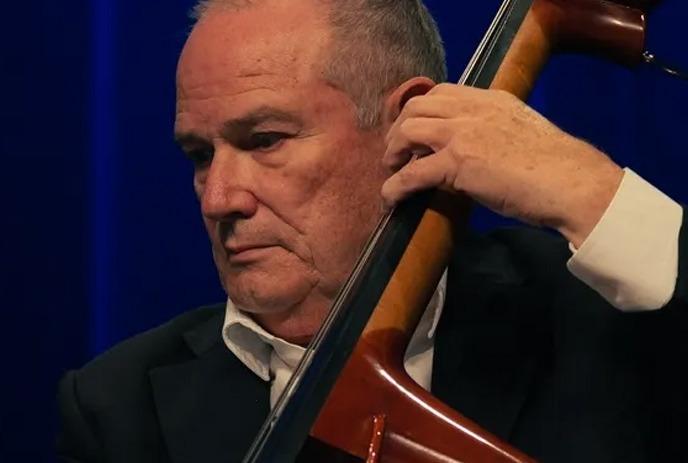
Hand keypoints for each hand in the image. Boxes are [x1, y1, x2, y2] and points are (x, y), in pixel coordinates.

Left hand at [381, 83, 623, 246]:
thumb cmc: (556, 167)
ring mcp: (464, 133)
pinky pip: (412, 173)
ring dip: (393, 151)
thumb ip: (493, 132)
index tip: (413, 130)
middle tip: (395, 151)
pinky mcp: (458, 162)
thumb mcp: (521, 132)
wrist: (572, 183)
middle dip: (399, 128)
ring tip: (391, 169)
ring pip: (409, 131)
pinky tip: (391, 196)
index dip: (420, 111)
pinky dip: (396, 185)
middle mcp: (473, 109)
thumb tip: (473, 151)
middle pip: (417, 107)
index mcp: (491, 99)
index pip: (442, 93)